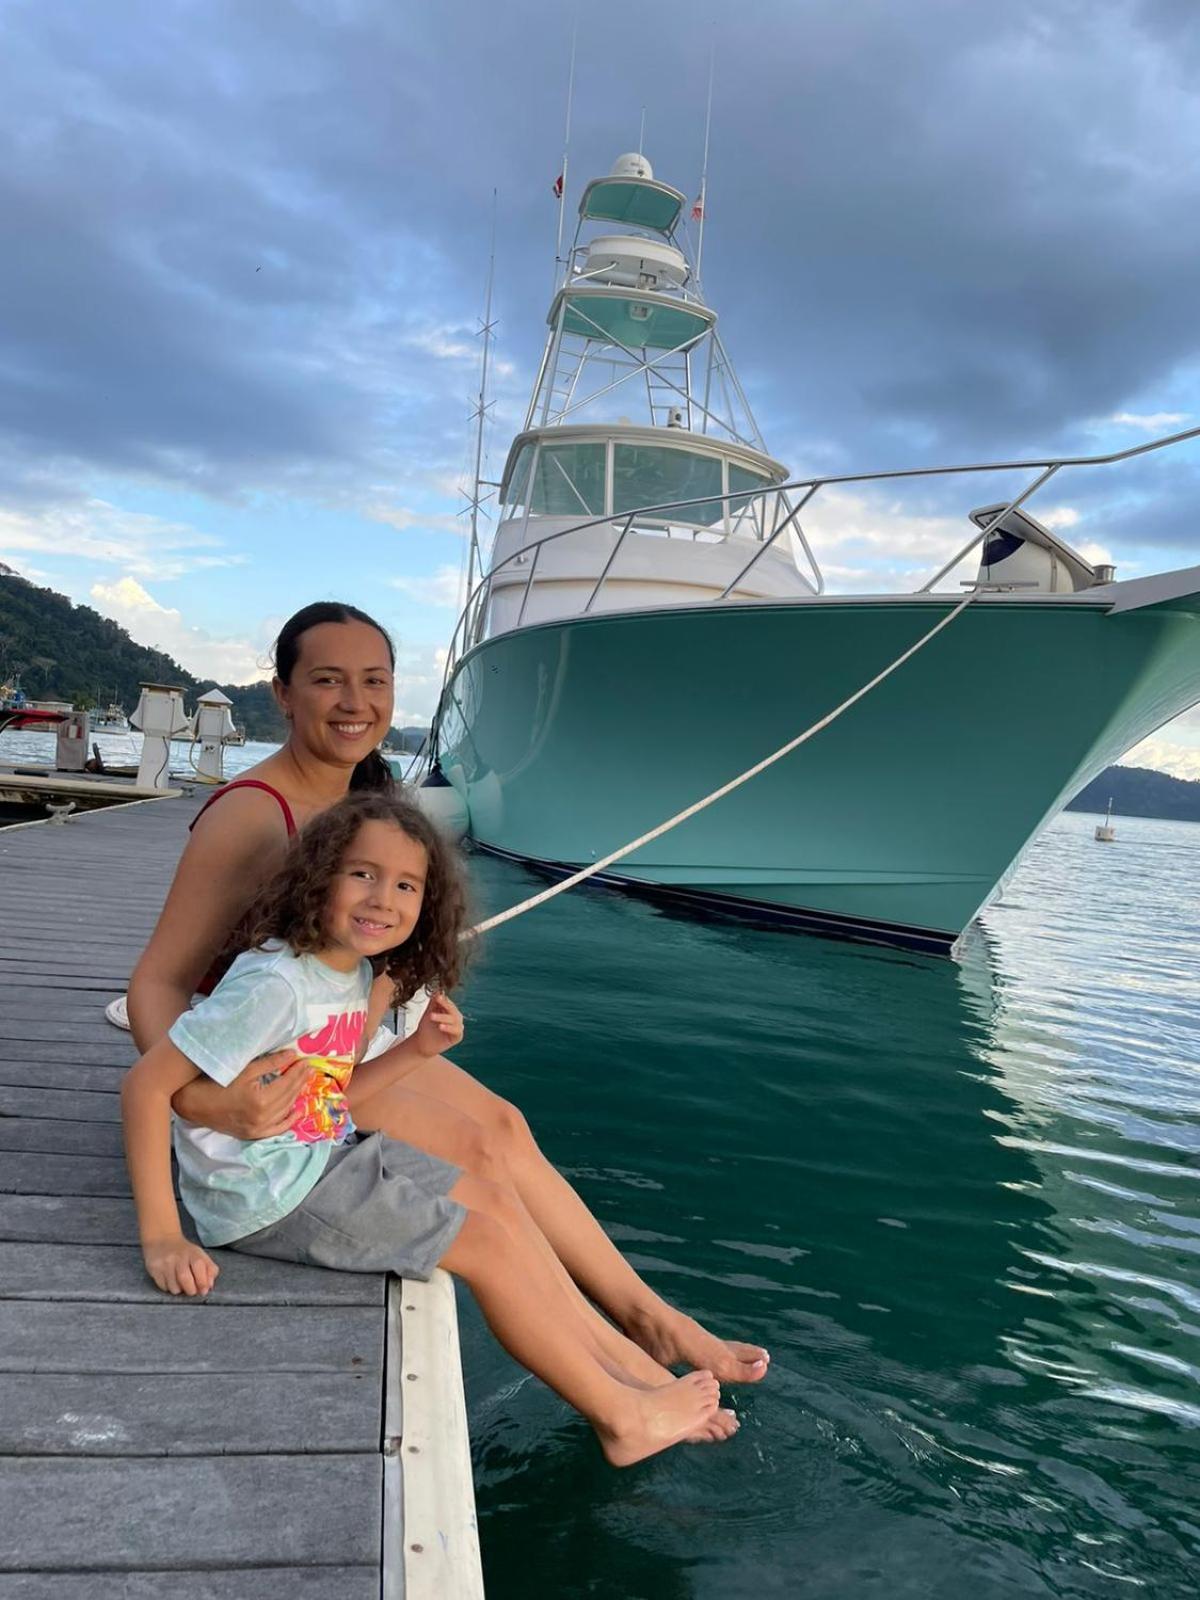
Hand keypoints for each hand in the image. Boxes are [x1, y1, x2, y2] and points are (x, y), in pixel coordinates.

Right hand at [143, 1235, 219, 1296]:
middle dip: (190, 1290)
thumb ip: (210, 1269)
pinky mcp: (154, 1269)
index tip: (204, 1290)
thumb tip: (210, 1286)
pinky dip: (168, 1288)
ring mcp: (165, 1263)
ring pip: (173, 1287)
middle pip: (185, 1278)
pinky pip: (163, 1287)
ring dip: (179, 1290)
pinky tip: (170, 1280)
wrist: (162, 1239)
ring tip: (180, 1284)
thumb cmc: (184, 1252)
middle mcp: (178, 1257)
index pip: (199, 1266)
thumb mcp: (200, 1255)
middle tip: (192, 1291)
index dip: (203, 1281)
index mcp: (193, 1252)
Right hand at [172, 1049, 311, 1139]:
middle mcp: (262, 1117)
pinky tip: (297, 1111)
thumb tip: (292, 1055)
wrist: (194, 1103)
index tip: (306, 1061)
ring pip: (285, 1111)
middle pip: (288, 1096)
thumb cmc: (217, 1081)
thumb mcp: (245, 1069)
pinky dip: (288, 1120)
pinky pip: (276, 1129)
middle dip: (300, 1081)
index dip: (298, 1071)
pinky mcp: (252, 1134)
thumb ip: (271, 1063)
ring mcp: (257, 1128)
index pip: (287, 1083)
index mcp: (261, 1099)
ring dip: (296, 1096)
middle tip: (309, 1069)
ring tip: (304, 1082)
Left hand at [411, 993, 463, 1058]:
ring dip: (443, 1017)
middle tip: (437, 1001)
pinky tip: (441, 1026)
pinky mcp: (458, 1037)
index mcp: (450, 1011)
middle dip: (445, 1005)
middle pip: (453, 1010)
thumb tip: (437, 989)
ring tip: (432, 1016)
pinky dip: (449, 1028)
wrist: (422, 1044)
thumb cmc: (426, 1028)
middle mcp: (455, 1018)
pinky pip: (456, 1031)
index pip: (449, 1002)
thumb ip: (434, 1002)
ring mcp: (457, 1027)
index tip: (437, 995)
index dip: (443, 999)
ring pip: (454, 1020)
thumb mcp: (428, 1012)